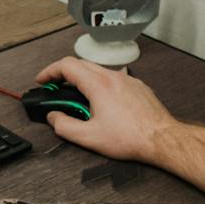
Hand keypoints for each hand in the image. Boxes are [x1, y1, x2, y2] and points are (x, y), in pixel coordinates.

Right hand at [35, 56, 180, 160]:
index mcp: (98, 85)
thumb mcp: (89, 138)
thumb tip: (54, 117)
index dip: (49, 71)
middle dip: (64, 74)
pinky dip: (101, 84)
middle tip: (56, 88)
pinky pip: (114, 78)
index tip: (43, 80)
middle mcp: (113, 77)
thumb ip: (65, 126)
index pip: (66, 66)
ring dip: (83, 79)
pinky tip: (102, 101)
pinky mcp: (138, 86)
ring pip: (98, 70)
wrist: (161, 139)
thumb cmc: (131, 138)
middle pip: (81, 64)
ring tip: (79, 98)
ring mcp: (127, 79)